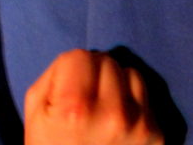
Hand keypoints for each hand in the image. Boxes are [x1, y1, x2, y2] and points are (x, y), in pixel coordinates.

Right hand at [24, 49, 162, 144]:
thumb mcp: (36, 113)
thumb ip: (55, 75)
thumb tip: (83, 58)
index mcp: (75, 109)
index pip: (82, 56)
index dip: (71, 70)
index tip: (67, 90)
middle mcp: (111, 115)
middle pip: (108, 61)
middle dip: (95, 75)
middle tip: (85, 101)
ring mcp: (138, 126)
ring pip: (131, 74)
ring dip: (118, 86)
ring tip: (103, 112)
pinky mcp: (156, 136)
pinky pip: (146, 98)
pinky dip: (133, 105)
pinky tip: (119, 125)